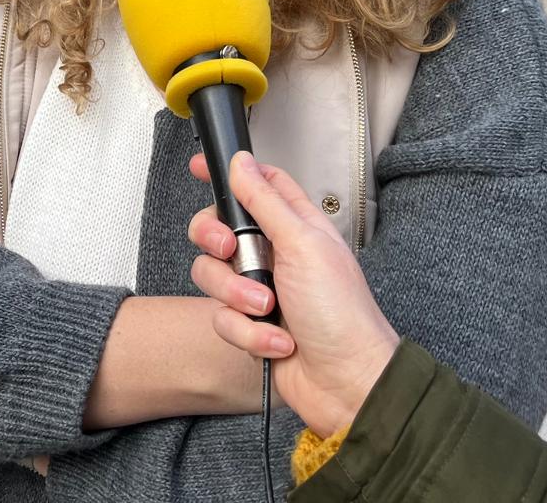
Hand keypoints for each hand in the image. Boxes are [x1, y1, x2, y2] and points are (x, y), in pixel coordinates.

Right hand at [187, 152, 398, 437]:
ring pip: (212, 275)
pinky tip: (278, 340)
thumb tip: (242, 162)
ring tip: (270, 308)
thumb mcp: (303, 244)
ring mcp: (260, 289)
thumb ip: (266, 201)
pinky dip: (249, 332)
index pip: (257, 185)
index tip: (198, 168)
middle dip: (215, 241)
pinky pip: (222, 318)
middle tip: (231, 250)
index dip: (229, 174)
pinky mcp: (249, 324)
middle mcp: (274, 254)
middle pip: (218, 229)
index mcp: (295, 226)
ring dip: (238, 296)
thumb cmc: (342, 315)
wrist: (347, 383)